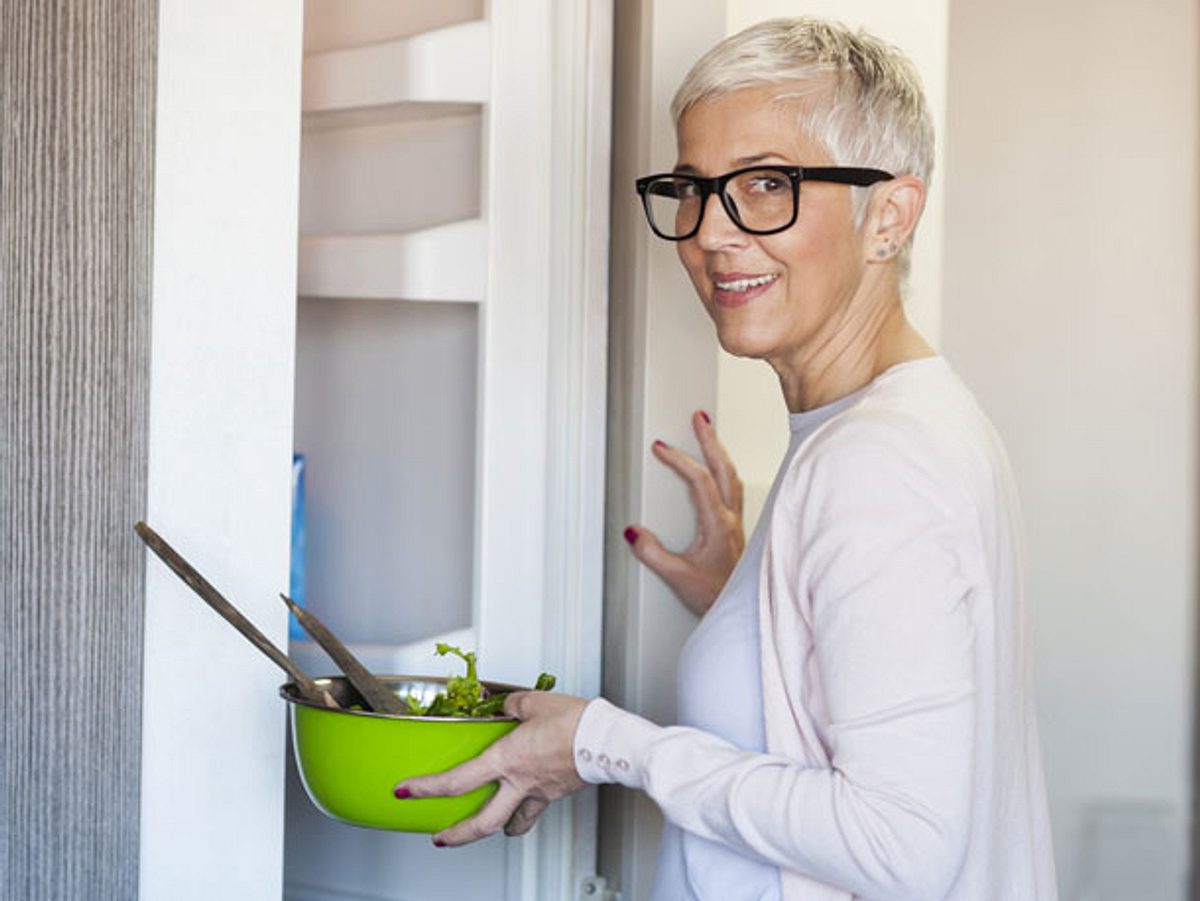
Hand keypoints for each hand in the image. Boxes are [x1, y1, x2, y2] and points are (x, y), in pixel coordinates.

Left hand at [393, 691, 588, 846]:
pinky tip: (526, 800)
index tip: (406, 791)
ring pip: (511, 825)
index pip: (457, 781)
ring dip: (496, 828)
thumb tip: (506, 705)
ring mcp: (539, 793)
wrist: (607, 739)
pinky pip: (536, 810)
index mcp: (507, 760)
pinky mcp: (556, 794)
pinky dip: (527, 811)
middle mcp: (519, 783)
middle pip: (480, 823)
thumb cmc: (575, 722)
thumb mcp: (535, 702)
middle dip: (455, 835)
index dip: (426, 789)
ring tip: (487, 825)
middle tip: (440, 838)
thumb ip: (513, 705)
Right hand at [625, 411, 744, 616]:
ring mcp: (735, 522)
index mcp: (718, 524)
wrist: (738, 608)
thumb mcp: (676, 576)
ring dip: (719, 451)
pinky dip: (723, 469)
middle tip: (699, 417)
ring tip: (707, 432)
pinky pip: (732, 488)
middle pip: (723, 468)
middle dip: (710, 439)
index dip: (680, 461)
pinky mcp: (734, 527)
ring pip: (731, 476)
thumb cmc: (715, 595)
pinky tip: (717, 468)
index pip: (699, 481)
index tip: (661, 448)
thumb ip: (652, 553)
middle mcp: (730, 519)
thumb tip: (633, 533)